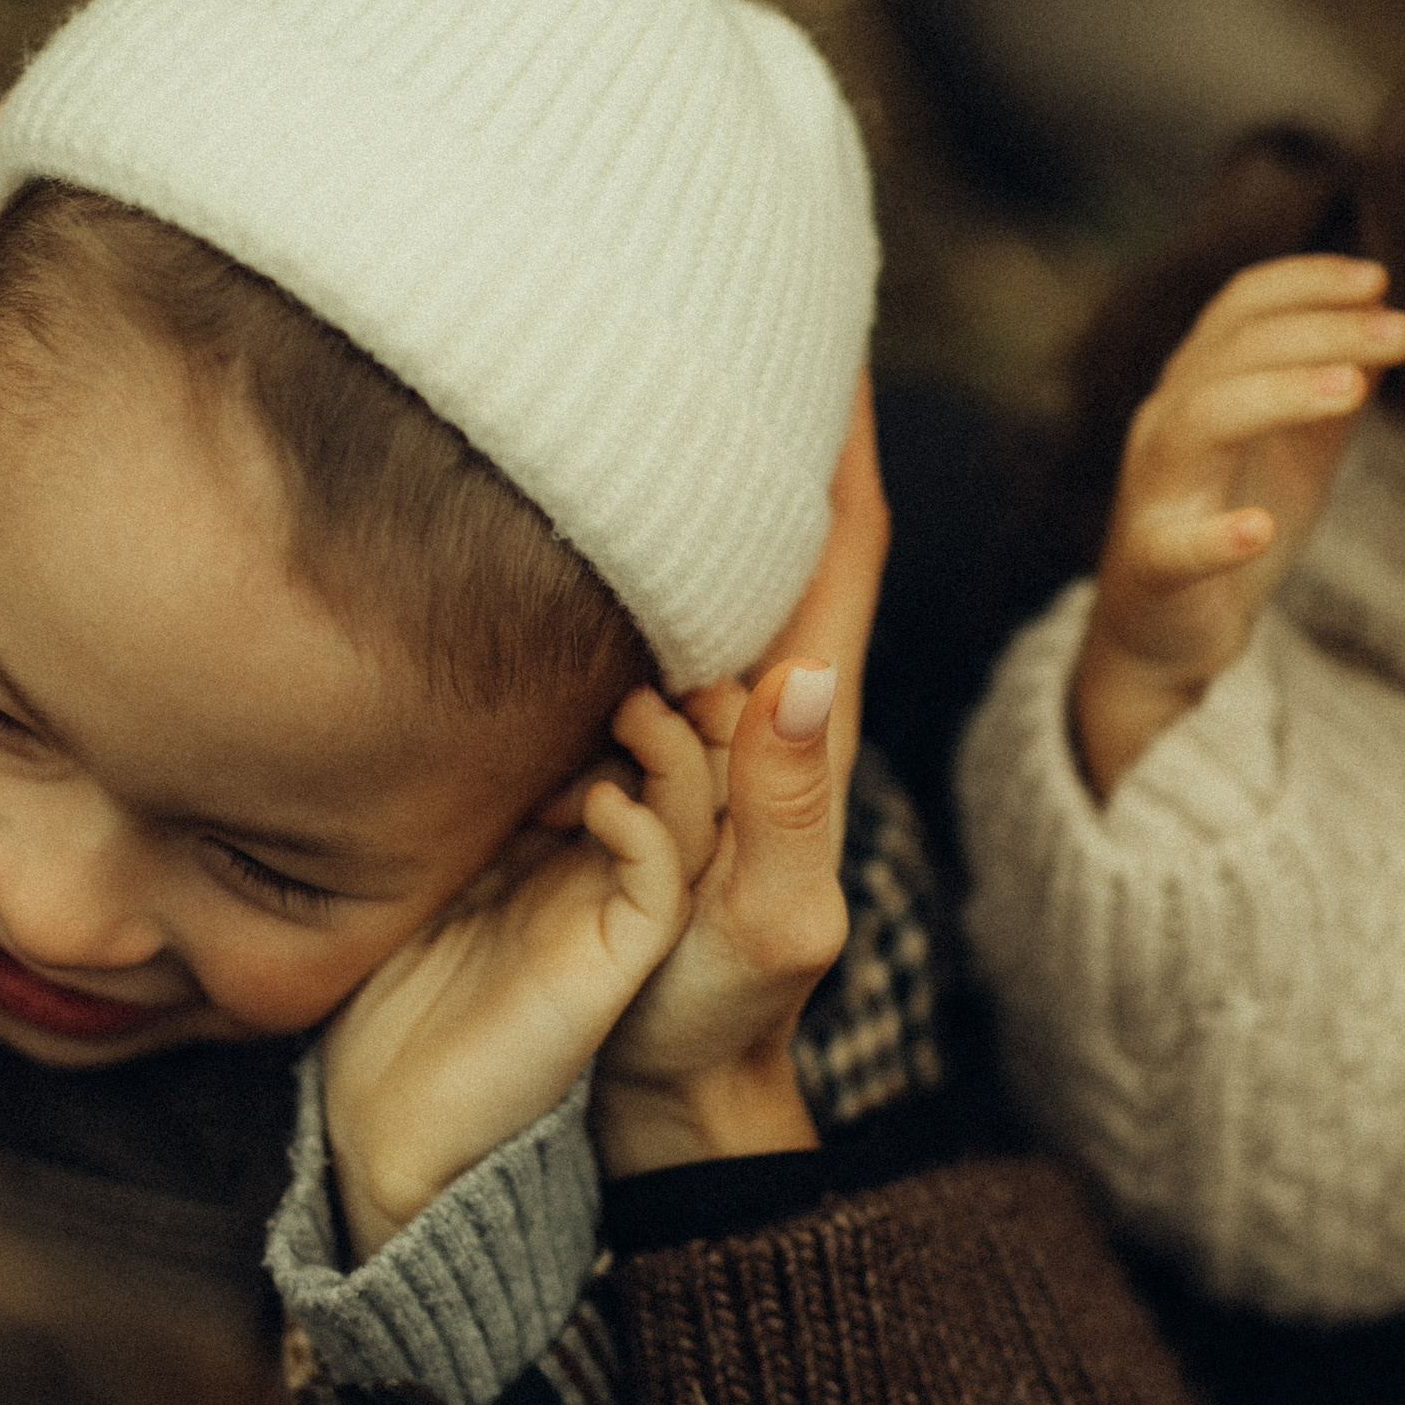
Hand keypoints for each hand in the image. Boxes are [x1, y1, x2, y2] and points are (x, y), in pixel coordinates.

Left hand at [321, 688, 705, 1258]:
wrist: (388, 1124)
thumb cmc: (384, 995)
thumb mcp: (409, 862)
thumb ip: (435, 786)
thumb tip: (405, 679)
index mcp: (556, 838)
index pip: (616, 735)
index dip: (624, 674)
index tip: (595, 620)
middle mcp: (594, 868)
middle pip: (673, 759)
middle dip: (671, 695)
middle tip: (645, 641)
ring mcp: (606, 915)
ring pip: (686, 812)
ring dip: (670, 752)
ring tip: (637, 704)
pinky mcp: (608, 965)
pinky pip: (656, 888)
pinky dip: (645, 833)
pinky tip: (603, 801)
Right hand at [590, 379, 888, 1177]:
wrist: (649, 1112)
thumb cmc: (714, 1027)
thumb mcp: (767, 928)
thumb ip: (781, 810)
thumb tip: (796, 677)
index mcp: (800, 728)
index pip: (836, 550)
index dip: (842, 440)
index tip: (832, 328)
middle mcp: (746, 710)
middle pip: (766, 532)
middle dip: (763, 422)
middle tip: (725, 292)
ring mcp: (681, 734)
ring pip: (688, 576)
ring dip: (678, 480)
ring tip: (645, 369)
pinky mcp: (614, 765)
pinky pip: (617, 638)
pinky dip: (607, 566)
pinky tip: (562, 509)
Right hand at [1070, 254, 1404, 800]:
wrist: (1162, 634)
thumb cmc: (1228, 523)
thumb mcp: (1294, 450)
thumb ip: (1332, 389)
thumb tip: (1389, 324)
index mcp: (1198, 387)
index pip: (1240, 309)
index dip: (1305, 283)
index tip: (1379, 280)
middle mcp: (1167, 424)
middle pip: (1232, 353)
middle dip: (1320, 333)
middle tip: (1402, 331)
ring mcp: (1153, 493)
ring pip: (1200, 422)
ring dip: (1277, 397)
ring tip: (1353, 391)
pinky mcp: (1154, 566)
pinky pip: (1176, 546)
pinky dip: (1217, 537)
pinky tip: (1259, 528)